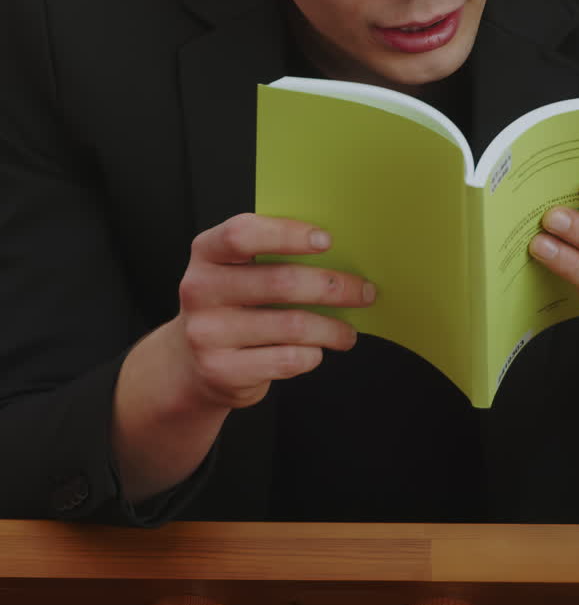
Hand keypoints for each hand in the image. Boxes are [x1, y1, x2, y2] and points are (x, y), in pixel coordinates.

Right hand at [174, 213, 374, 409]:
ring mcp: (207, 333)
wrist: (191, 364)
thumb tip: (338, 255)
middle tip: (363, 292)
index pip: (242, 234)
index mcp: (206, 254)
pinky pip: (286, 359)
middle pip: (280, 282)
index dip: (287, 234)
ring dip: (332, 328)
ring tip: (347, 332)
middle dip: (333, 287)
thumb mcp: (235, 272)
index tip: (326, 241)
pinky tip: (315, 351)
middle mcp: (200, 290)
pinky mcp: (222, 370)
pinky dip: (311, 355)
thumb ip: (270, 256)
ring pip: (292, 325)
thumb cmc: (230, 307)